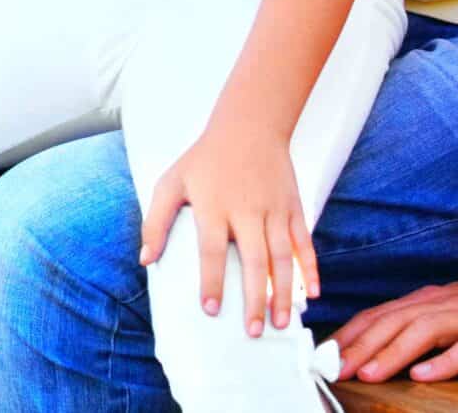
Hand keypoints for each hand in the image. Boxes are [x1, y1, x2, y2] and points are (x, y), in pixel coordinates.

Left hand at [137, 122, 316, 336]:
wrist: (249, 125)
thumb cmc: (205, 159)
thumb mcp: (172, 181)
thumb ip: (156, 221)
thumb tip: (145, 260)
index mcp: (214, 205)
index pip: (211, 250)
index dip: (212, 281)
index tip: (211, 310)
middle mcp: (247, 209)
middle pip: (253, 260)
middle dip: (255, 298)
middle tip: (253, 331)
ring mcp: (274, 209)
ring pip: (282, 257)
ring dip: (284, 292)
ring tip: (280, 323)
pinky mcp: (294, 207)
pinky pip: (304, 242)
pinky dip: (311, 269)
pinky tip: (311, 294)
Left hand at [332, 274, 457, 382]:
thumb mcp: (456, 314)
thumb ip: (424, 325)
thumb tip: (385, 344)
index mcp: (432, 299)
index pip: (382, 313)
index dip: (352, 332)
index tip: (327, 353)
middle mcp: (446, 303)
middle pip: (394, 320)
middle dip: (360, 344)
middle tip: (335, 367)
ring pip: (423, 332)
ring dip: (391, 353)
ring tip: (367, 373)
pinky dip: (443, 362)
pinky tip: (423, 376)